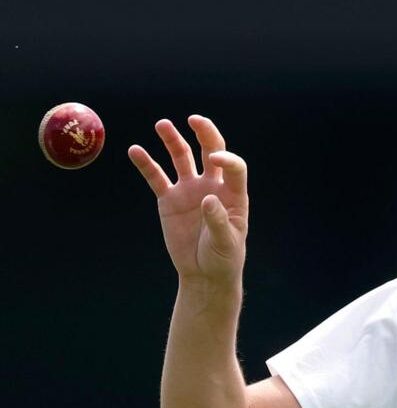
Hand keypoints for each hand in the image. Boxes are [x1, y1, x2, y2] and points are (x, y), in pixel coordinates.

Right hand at [128, 116, 248, 285]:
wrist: (204, 273)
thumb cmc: (223, 257)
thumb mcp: (226, 243)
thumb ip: (218, 221)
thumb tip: (208, 199)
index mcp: (234, 195)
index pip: (234, 167)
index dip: (227, 158)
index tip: (215, 159)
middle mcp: (212, 185)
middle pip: (210, 151)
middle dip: (204, 133)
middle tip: (194, 119)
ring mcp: (190, 190)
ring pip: (181, 158)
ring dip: (173, 140)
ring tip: (163, 125)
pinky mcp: (169, 199)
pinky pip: (156, 177)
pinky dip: (146, 164)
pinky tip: (136, 150)